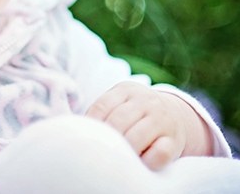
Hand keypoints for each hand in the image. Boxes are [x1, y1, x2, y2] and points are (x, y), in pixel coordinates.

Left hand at [86, 82, 210, 169]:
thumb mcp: (121, 102)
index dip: (91, 124)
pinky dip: (146, 161)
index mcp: (126, 89)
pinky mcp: (174, 140)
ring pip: (136, 137)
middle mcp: (145, 101)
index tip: (87, 137)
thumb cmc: (136, 113)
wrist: (177, 115)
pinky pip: (159, 153)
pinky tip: (139, 162)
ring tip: (117, 158)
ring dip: (124, 150)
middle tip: (100, 150)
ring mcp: (162, 120)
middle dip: (107, 138)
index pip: (101, 106)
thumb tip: (75, 129)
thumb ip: (103, 111)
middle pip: (117, 121)